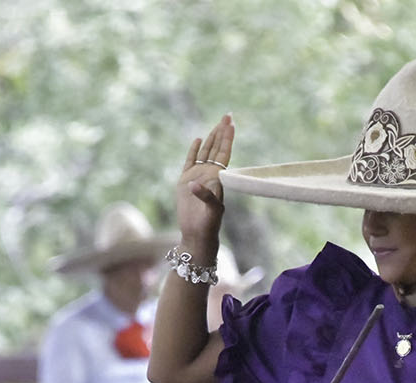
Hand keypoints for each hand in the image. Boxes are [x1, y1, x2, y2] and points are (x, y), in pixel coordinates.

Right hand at [176, 115, 233, 248]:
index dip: (227, 138)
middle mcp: (209, 175)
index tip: (231, 123)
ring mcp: (197, 176)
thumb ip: (205, 196)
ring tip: (217, 123)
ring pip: (205, 152)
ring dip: (211, 137)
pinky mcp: (184, 182)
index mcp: (218, 178)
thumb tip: (194, 184)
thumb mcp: (211, 211)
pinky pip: (189, 161)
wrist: (196, 235)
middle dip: (222, 132)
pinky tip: (198, 139)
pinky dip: (193, 150)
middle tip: (228, 115)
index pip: (224, 153)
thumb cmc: (208, 225)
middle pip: (216, 148)